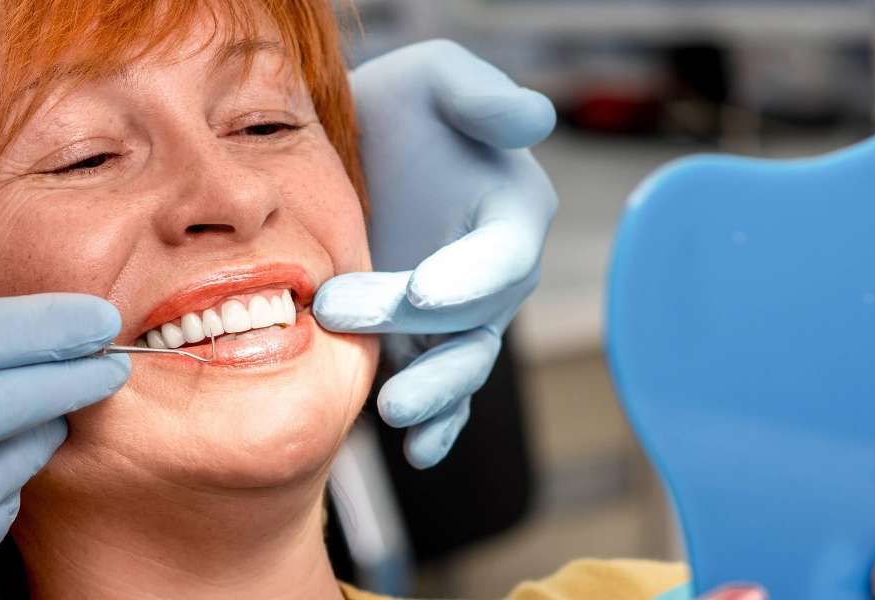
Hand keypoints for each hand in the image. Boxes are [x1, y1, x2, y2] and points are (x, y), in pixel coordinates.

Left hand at [314, 40, 556, 467]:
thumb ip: (481, 98)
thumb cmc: (404, 105)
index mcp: (512, 212)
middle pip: (472, 318)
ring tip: (394, 412)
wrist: (353, 148)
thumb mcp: (437, 78)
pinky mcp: (423, 344)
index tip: (425, 291)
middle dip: (416, 328)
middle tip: (341, 312)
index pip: (503, 255)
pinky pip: (442, 393)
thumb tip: (533, 119)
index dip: (470, 276)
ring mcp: (461, 317)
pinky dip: (438, 427)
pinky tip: (417, 451)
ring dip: (434, 395)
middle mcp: (495, 274)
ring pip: (462, 367)